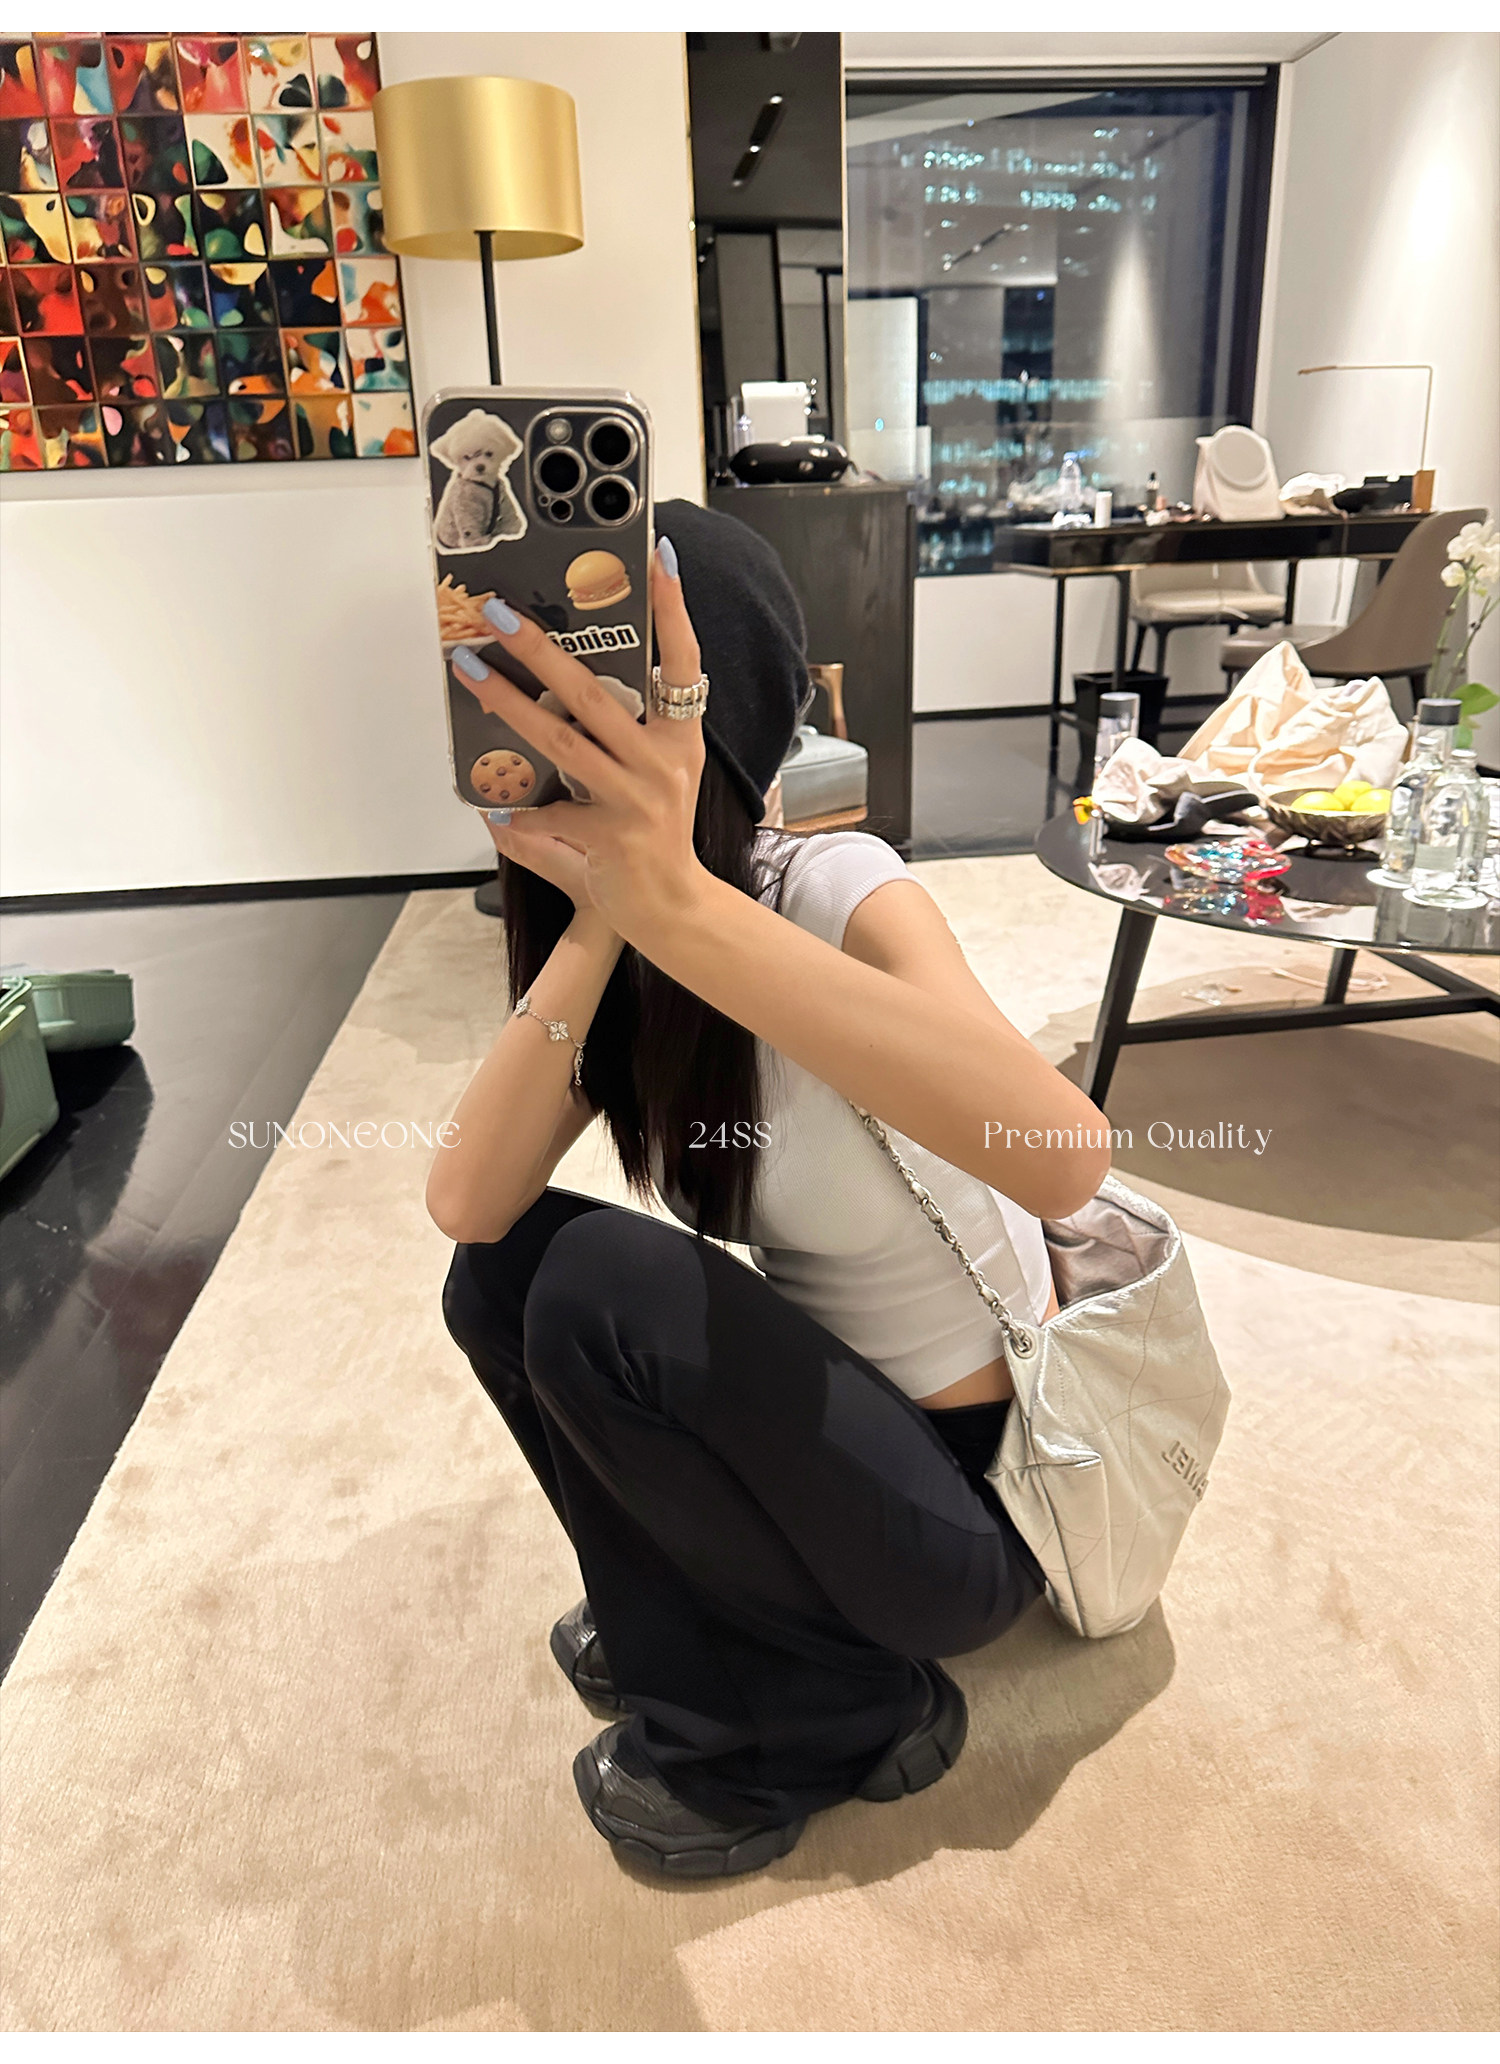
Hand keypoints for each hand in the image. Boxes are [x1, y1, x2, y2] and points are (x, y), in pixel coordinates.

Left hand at [450, 542, 709, 946]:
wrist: (673, 912)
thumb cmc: (654, 845)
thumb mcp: (647, 785)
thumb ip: (605, 747)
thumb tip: (549, 701)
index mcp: (678, 740)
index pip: (682, 662)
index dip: (673, 610)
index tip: (658, 558)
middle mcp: (662, 763)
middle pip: (594, 692)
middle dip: (540, 648)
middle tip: (498, 612)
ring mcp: (638, 798)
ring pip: (559, 740)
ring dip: (507, 703)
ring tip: (469, 671)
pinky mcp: (611, 835)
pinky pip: (548, 812)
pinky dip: (518, 811)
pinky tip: (492, 806)